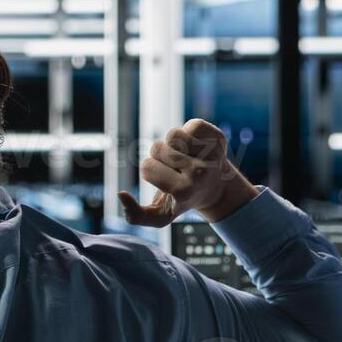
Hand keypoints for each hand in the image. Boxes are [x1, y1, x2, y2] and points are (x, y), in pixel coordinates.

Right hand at [119, 119, 258, 226]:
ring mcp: (212, 155)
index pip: (146, 167)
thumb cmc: (182, 199)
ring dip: (173, 142)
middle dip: (160, 155)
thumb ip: (135, 215)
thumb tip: (121, 194)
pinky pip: (195, 125)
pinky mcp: (220, 139)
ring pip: (174, 134)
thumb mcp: (160, 216)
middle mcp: (199, 173)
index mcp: (183, 191)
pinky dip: (190, 131)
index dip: (151, 170)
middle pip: (157, 148)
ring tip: (184, 154)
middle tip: (175, 166)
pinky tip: (196, 145)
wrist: (217, 189)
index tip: (165, 178)